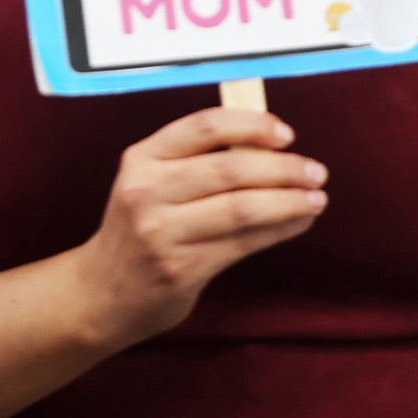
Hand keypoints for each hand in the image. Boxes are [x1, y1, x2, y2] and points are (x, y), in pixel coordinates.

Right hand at [71, 105, 325, 350]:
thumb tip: (267, 144)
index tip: (286, 134)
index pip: (204, 127)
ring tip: (317, 198)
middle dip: (283, 168)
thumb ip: (196, 161)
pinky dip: (279, 230)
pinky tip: (298, 222)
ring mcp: (161, 232)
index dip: (251, 125)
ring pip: (242, 208)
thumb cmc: (138, 229)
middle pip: (230, 169)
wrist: (100, 293)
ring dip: (289, 201)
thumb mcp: (149, 183)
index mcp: (142, 158)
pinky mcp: (181, 269)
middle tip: (317, 170)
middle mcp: (147, 191)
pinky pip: (243, 244)